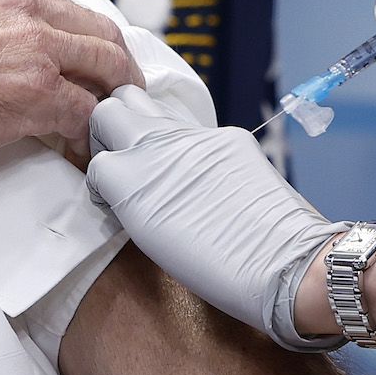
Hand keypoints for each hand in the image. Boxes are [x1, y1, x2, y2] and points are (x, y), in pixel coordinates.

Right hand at [0, 0, 142, 162]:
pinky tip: (88, 150)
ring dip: (114, 91)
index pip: (45, 0)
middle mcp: (14, 4)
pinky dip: (94, 134)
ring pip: (103, 63)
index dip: (65, 30)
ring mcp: (32, 47)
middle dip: (109, 56)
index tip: (69, 50)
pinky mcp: (38, 93)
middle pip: (89, 26)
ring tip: (115, 116)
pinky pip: (87, 112)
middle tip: (115, 82)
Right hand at [88, 86, 343, 349]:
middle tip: (123, 155)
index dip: (100, 178)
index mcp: (127, 177)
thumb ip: (129, 198)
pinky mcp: (228, 136)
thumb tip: (126, 185)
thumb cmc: (209, 268)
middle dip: (111, 126)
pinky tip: (206, 175)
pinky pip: (196, 131)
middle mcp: (155, 144)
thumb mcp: (148, 237)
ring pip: (154, 107)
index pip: (95, 159)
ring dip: (147, 126)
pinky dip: (191, 147)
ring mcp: (194, 135)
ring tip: (160, 159)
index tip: (112, 195)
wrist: (280, 262)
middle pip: (114, 105)